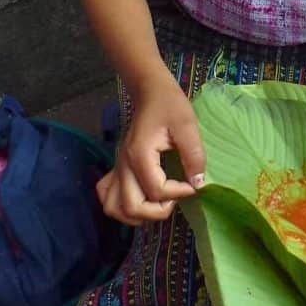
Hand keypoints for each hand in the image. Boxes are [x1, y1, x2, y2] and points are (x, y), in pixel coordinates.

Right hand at [97, 72, 205, 225]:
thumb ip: (194, 155)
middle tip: (175, 199)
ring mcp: (117, 167)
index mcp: (140, 155)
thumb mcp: (188, 126)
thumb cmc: (170, 105)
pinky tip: (141, 197)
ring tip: (159, 203)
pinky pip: (107, 195)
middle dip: (157, 212)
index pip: (156, 190)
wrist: (150, 92)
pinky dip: (121, 205)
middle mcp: (123, 165)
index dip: (179, 192)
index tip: (194, 183)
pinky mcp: (117, 167)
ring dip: (137, 214)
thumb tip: (198, 183)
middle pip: (130, 207)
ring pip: (113, 207)